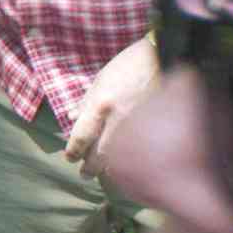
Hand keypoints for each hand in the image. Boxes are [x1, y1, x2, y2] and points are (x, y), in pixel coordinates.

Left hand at [64, 36, 158, 178]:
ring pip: (123, 157)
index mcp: (101, 105)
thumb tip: (71, 120)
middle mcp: (119, 119)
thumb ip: (85, 103)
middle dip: (90, 167)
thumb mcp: (100, 80)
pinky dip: (133, 160)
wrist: (163, 58)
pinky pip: (142, 150)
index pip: (82, 137)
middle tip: (84, 173)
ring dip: (110, 167)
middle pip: (101, 154)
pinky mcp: (157, 128)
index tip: (70, 158)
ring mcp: (140, 126)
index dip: (74, 151)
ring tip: (104, 173)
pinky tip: (130, 167)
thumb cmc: (128, 66)